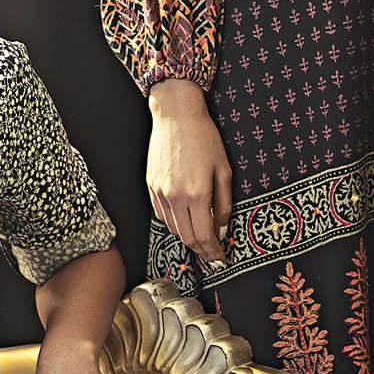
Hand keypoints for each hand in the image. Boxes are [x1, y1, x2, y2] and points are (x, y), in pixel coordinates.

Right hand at [147, 79, 231, 265]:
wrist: (176, 114)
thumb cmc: (204, 137)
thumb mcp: (223, 169)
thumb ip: (223, 203)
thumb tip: (222, 227)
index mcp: (196, 194)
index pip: (204, 236)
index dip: (214, 251)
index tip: (221, 258)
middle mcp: (175, 197)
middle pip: (187, 237)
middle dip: (201, 250)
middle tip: (212, 254)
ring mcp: (159, 192)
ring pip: (173, 228)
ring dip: (187, 238)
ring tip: (200, 239)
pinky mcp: (150, 185)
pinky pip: (161, 214)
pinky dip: (173, 223)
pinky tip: (183, 221)